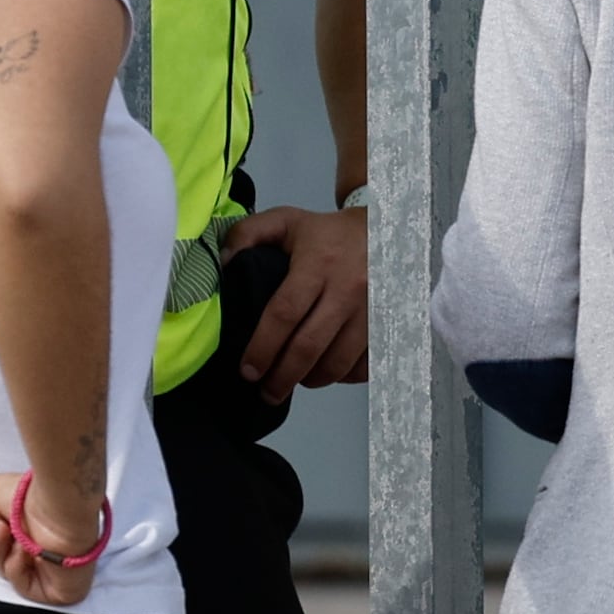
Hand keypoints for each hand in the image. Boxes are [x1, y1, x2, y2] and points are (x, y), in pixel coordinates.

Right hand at [0, 449, 103, 609]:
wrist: (65, 508)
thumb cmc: (35, 496)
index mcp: (23, 524)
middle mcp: (35, 545)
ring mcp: (46, 568)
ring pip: (7, 566)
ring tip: (3, 529)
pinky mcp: (55, 589)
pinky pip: (25, 585)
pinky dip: (18, 567)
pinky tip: (25, 551)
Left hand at [225, 203, 370, 389]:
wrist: (386, 231)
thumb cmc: (328, 234)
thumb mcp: (286, 221)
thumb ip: (247, 234)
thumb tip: (225, 264)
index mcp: (318, 264)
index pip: (285, 313)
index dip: (263, 346)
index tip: (248, 370)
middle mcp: (348, 289)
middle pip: (310, 346)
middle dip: (283, 376)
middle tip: (267, 392)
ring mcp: (372, 310)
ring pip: (338, 362)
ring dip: (312, 379)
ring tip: (294, 380)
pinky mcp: (389, 326)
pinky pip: (365, 365)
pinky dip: (344, 377)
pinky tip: (327, 371)